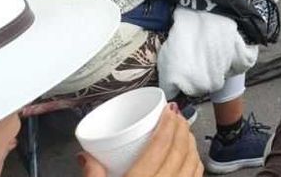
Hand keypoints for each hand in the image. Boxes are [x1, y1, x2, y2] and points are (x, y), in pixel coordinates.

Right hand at [80, 104, 202, 176]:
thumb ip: (92, 173)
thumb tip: (84, 154)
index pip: (160, 146)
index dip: (167, 124)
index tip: (168, 109)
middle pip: (180, 151)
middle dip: (181, 128)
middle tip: (177, 115)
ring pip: (192, 163)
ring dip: (191, 144)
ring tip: (184, 131)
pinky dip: (195, 162)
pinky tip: (191, 157)